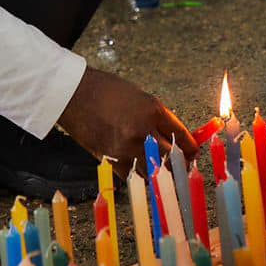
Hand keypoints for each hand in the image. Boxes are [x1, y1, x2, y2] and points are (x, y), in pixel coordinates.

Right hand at [56, 67, 196, 173]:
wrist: (72, 93)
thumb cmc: (105, 90)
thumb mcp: (139, 97)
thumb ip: (158, 118)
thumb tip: (175, 137)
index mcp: (153, 110)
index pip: (183, 138)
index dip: (191, 149)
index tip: (192, 153)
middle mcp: (143, 131)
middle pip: (173, 160)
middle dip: (180, 164)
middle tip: (181, 165)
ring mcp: (126, 147)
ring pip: (153, 172)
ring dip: (158, 172)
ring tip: (159, 169)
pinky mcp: (111, 159)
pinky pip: (132, 175)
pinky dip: (137, 173)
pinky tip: (137, 166)